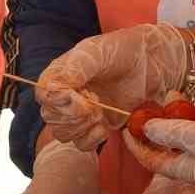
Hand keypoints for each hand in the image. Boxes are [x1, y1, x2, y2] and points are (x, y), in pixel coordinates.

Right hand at [37, 24, 187, 149]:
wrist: (151, 62)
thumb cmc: (123, 50)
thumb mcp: (97, 53)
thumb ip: (74, 69)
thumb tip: (52, 89)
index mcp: (60, 74)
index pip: (43, 94)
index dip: (55, 100)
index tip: (75, 97)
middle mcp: (67, 94)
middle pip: (51, 117)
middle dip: (71, 115)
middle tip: (93, 105)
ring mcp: (81, 112)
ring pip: (64, 133)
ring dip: (81, 128)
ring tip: (99, 114)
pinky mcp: (97, 125)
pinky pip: (82, 144)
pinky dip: (91, 140)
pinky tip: (103, 128)